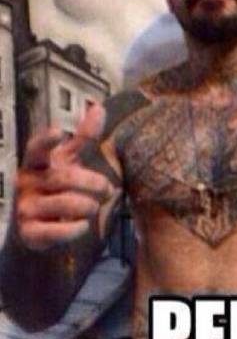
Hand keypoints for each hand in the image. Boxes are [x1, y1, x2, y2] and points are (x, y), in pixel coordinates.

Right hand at [15, 104, 112, 249]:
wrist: (36, 225)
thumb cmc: (55, 185)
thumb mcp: (67, 160)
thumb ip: (82, 137)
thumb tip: (99, 107)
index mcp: (35, 162)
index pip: (36, 149)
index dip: (46, 141)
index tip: (56, 131)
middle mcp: (26, 183)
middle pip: (64, 179)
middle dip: (93, 183)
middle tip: (108, 189)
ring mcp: (25, 207)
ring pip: (64, 204)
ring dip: (87, 206)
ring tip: (95, 206)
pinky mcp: (29, 232)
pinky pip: (56, 231)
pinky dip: (74, 229)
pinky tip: (82, 225)